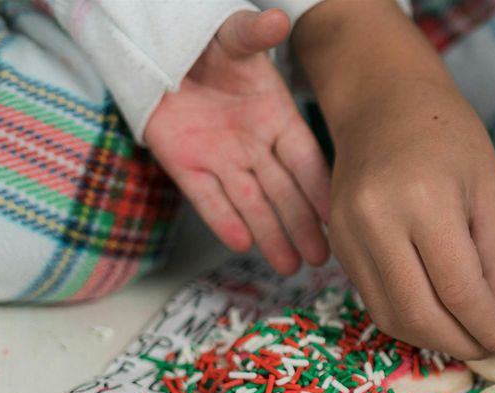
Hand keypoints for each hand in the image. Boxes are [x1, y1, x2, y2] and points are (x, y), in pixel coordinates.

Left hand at [146, 9, 330, 273]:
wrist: (157, 49)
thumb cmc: (205, 43)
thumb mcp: (232, 37)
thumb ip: (254, 35)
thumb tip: (278, 18)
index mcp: (277, 119)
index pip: (305, 159)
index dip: (319, 186)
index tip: (337, 213)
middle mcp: (255, 146)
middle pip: (284, 192)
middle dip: (303, 225)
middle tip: (322, 257)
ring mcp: (221, 159)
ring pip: (250, 204)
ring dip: (270, 234)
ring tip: (290, 265)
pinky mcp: (186, 166)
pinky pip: (207, 199)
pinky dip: (223, 220)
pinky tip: (242, 244)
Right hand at [293, 0, 494, 360]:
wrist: (383, 100)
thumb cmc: (447, 136)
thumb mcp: (490, 192)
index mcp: (423, 200)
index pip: (459, 290)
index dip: (490, 329)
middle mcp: (375, 220)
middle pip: (420, 314)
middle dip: (463, 344)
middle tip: (494, 349)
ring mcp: (348, 235)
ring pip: (392, 316)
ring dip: (436, 340)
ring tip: (471, 336)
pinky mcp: (337, 245)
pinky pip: (376, 300)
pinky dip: (412, 319)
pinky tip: (441, 315)